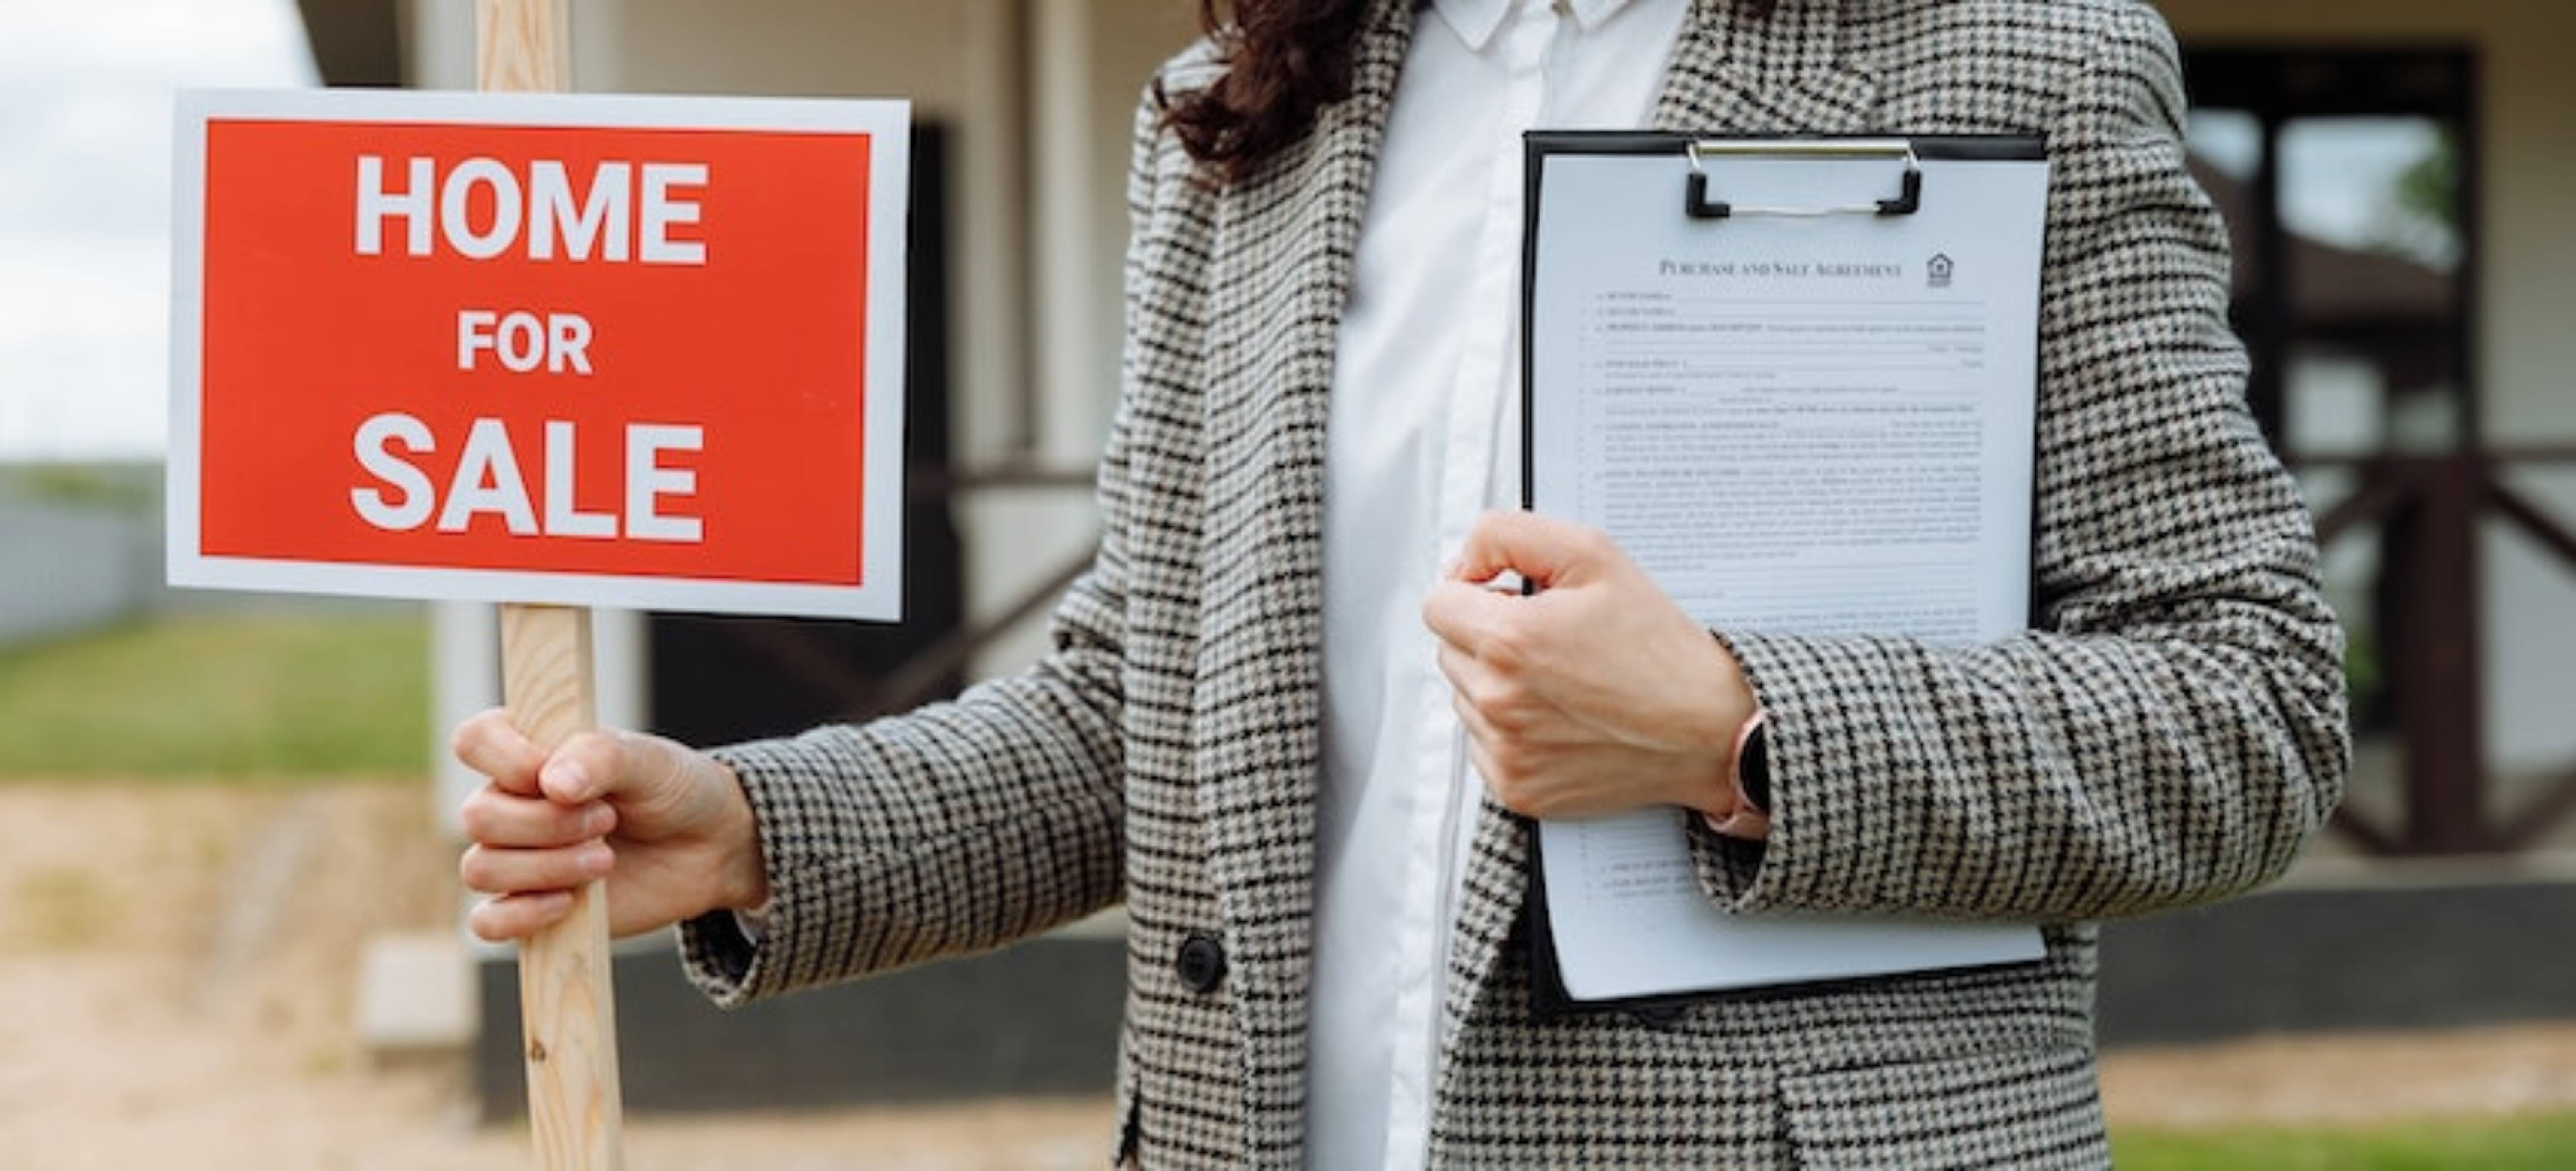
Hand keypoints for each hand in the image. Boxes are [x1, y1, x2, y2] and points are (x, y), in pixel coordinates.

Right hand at [453, 709, 767, 941]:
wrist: (707, 847)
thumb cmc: (672, 790)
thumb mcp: (649, 760)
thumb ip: (601, 757)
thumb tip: (552, 782)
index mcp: (527, 750)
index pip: (474, 741)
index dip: (508, 760)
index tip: (559, 776)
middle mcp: (510, 802)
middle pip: (477, 816)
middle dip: (546, 823)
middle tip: (608, 819)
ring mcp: (515, 856)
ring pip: (480, 869)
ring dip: (546, 867)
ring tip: (605, 858)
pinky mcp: (528, 906)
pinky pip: (486, 923)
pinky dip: (522, 916)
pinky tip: (568, 904)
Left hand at [1421, 511, 1757, 820]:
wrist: (1709, 729)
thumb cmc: (1658, 645)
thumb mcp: (1593, 556)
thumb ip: (1509, 535)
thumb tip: (1463, 560)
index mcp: (1509, 641)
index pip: (1438, 603)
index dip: (1476, 591)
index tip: (1513, 598)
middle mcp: (1497, 702)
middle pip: (1448, 649)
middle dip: (1487, 636)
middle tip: (1551, 639)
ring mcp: (1505, 751)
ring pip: (1464, 697)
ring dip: (1497, 683)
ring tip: (1562, 679)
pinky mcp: (1515, 789)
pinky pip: (1482, 743)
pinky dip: (1510, 729)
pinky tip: (1560, 717)